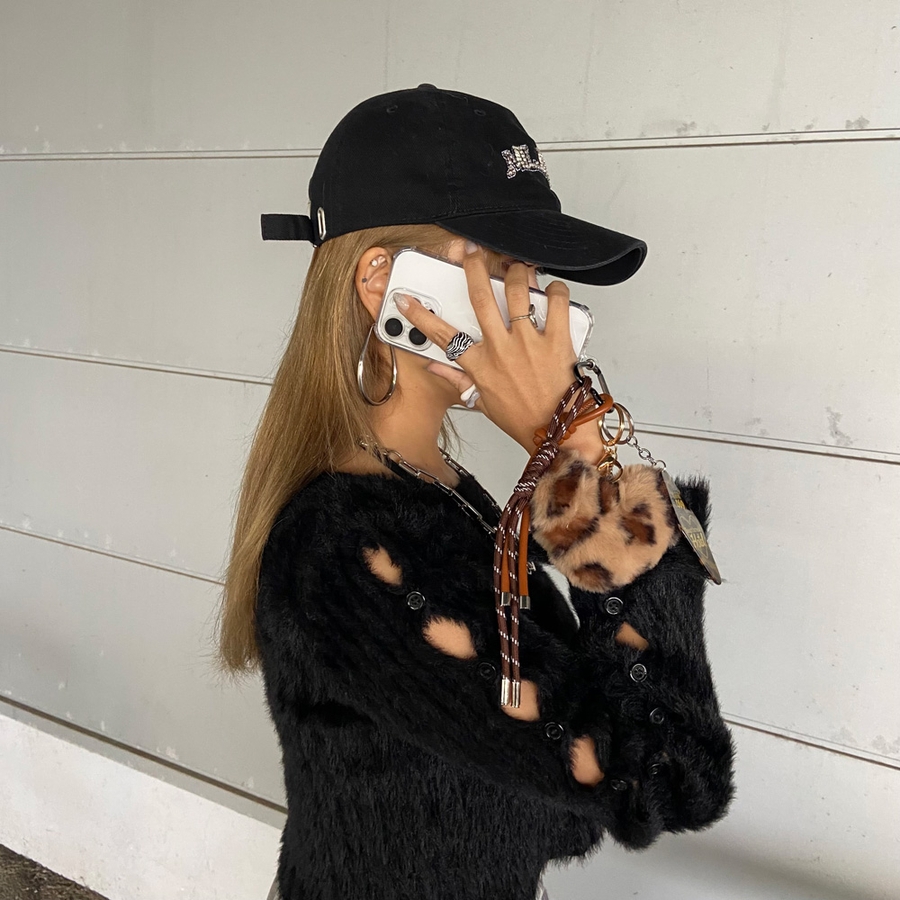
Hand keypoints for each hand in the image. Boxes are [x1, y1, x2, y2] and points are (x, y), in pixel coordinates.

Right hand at [396, 241, 585, 452]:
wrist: (556, 431)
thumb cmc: (522, 418)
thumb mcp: (482, 401)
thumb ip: (457, 380)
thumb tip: (433, 368)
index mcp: (480, 365)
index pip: (442, 336)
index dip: (421, 316)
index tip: (406, 300)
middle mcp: (501, 349)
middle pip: (480, 298)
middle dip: (472, 268)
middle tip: (470, 252)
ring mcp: (529, 343)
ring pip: (517, 291)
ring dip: (516, 273)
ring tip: (517, 268)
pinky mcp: (557, 340)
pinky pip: (555, 303)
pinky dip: (554, 290)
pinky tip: (551, 289)